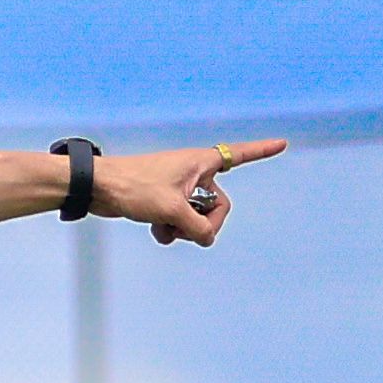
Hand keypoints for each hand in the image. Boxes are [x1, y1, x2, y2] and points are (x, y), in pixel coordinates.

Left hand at [95, 139, 285, 245]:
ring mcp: (179, 189)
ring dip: (184, 229)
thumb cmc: (135, 188)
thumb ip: (198, 228)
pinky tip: (156, 231)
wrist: (99, 188)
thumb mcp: (172, 211)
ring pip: (198, 218)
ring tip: (164, 227)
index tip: (282, 144)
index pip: (239, 154)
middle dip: (204, 222)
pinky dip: (171, 230)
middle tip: (185, 228)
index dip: (261, 151)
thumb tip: (207, 239)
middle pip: (219, 205)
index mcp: (200, 163)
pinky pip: (180, 223)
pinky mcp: (164, 202)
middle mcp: (193, 173)